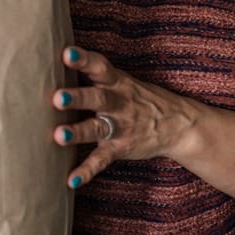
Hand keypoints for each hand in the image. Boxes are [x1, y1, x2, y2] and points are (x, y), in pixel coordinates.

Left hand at [50, 46, 196, 188]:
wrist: (179, 124)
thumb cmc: (138, 97)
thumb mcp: (121, 80)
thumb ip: (94, 73)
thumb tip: (54, 61)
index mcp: (116, 82)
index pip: (99, 67)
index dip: (83, 59)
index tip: (66, 53)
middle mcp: (117, 103)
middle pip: (97, 98)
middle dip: (77, 98)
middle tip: (57, 98)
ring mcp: (120, 127)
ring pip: (97, 128)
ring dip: (78, 132)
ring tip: (58, 136)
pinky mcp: (120, 148)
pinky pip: (102, 160)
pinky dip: (87, 171)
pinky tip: (71, 181)